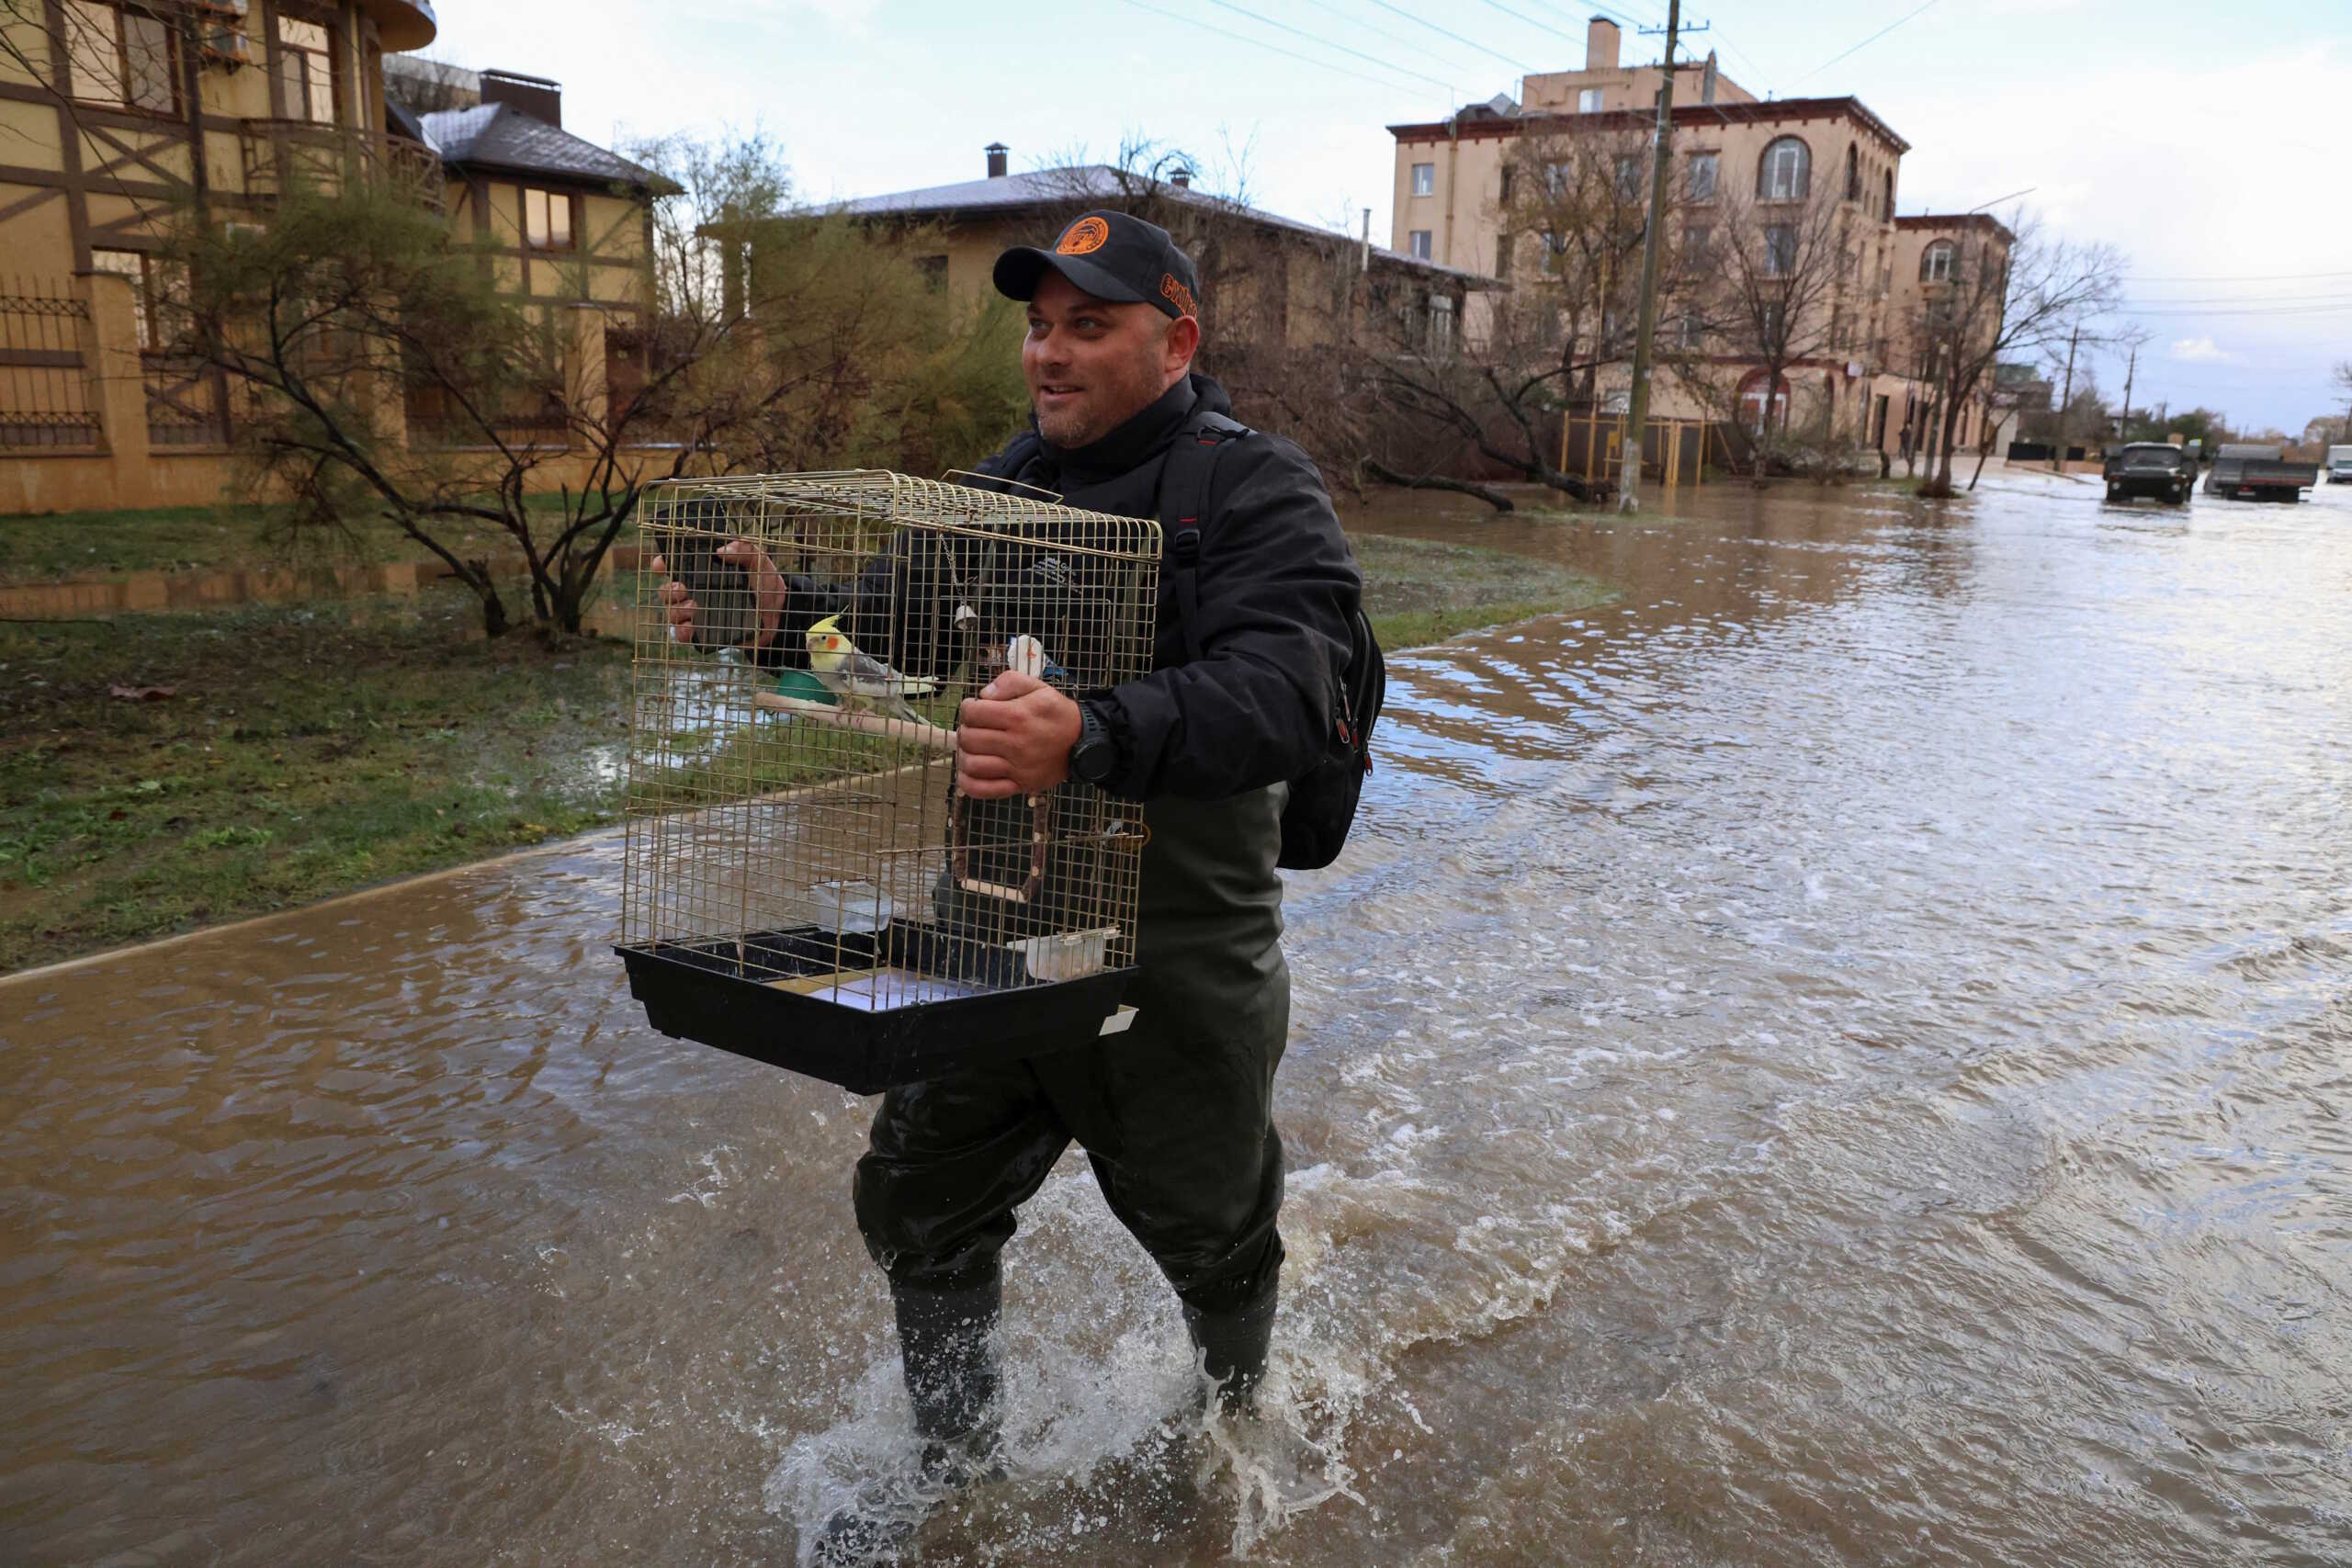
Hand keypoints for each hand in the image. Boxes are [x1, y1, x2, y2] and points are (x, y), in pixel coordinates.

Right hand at [648, 537, 786, 647]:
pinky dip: (682, 632)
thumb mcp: (759, 560)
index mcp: (703, 571)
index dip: (662, 564)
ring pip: (672, 612)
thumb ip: (744, 549)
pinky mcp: (704, 631)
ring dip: (676, 610)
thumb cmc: (765, 583)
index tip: (661, 564)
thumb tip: (722, 550)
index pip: (674, 565)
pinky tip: (690, 627)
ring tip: (695, 607)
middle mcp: (695, 591)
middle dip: (668, 590)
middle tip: (682, 589)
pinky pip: (683, 634)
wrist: (779, 613)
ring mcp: (698, 612)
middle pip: (667, 591)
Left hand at [956, 671, 1080, 798]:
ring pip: (971, 764)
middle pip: (968, 738)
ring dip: (965, 754)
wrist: (1083, 743)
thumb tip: (984, 695)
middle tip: (975, 728)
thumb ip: (1009, 682)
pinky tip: (970, 771)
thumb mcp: (1038, 687)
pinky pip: (982, 789)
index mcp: (1017, 716)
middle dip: (965, 730)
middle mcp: (1015, 744)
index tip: (974, 709)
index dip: (968, 708)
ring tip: (974, 748)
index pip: (972, 713)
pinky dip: (968, 782)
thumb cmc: (1057, 714)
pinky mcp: (1019, 785)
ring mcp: (1016, 768)